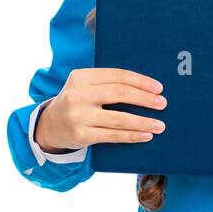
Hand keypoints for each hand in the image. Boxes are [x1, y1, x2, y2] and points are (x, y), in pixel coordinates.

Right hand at [34, 68, 167, 152]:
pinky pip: (112, 135)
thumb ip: (107, 83)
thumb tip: (146, 88)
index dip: (140, 81)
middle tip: (162, 103)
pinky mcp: (81, 135)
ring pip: (119, 118)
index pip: (117, 75)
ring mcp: (78, 116)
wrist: (50, 125)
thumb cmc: (77, 102)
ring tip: (159, 125)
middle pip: (119, 93)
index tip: (158, 88)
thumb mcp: (84, 86)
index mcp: (81, 76)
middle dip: (144, 99)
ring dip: (143, 122)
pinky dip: (132, 136)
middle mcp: (78, 94)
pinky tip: (145, 136)